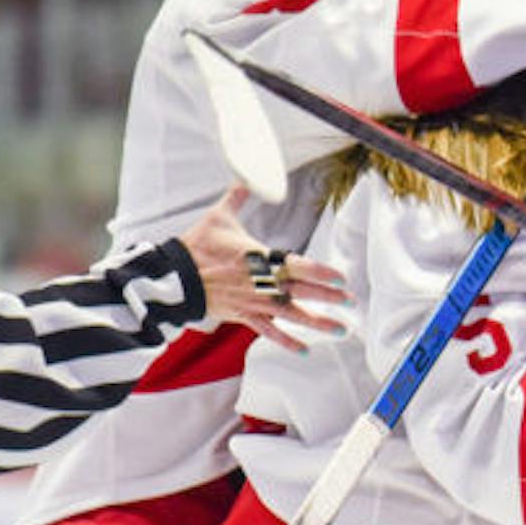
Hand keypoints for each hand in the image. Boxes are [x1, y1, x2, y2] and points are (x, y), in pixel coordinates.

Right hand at [179, 187, 351, 350]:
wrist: (174, 276)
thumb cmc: (197, 246)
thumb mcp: (219, 217)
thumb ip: (238, 196)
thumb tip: (247, 174)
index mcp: (260, 259)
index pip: (298, 266)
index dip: (321, 273)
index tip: (341, 279)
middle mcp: (261, 283)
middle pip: (301, 292)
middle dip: (328, 297)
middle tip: (351, 302)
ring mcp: (253, 302)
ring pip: (290, 315)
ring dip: (317, 322)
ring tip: (340, 329)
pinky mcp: (242, 316)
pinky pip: (268, 332)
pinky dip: (286, 341)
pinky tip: (304, 350)